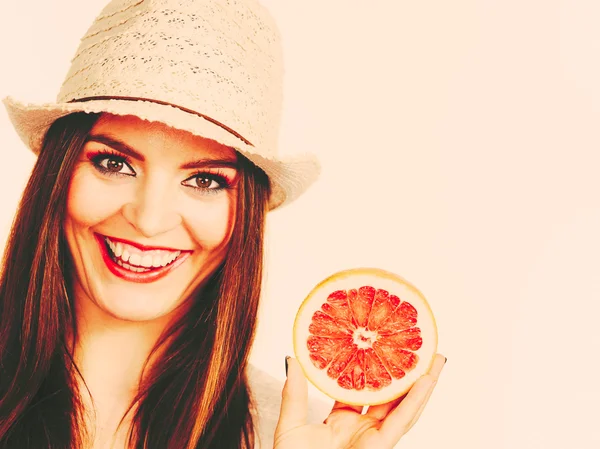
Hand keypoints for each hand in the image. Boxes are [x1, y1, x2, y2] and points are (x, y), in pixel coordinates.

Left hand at [273, 353, 445, 448]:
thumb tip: (292, 360)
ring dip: (422, 384)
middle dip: (406, 373)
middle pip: (390, 396)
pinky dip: (415, 402)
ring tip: (435, 359)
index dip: (373, 366)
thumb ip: (294, 394)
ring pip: (404, 407)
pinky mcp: (380, 447)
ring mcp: (373, 439)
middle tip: (420, 349)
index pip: (362, 388)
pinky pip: (401, 422)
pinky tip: (426, 381)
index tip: (380, 344)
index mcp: (342, 422)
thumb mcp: (291, 425)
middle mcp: (361, 429)